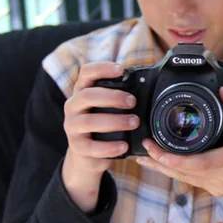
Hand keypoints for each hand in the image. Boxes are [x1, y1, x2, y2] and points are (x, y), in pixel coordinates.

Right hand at [61, 61, 138, 210]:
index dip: (102, 68)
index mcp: (83, 91)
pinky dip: (109, 147)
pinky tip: (124, 146)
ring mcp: (72, 126)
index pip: (87, 72)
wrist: (88, 154)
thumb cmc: (104, 124)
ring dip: (115, 121)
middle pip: (88, 95)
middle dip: (112, 97)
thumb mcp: (109, 106)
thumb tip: (150, 83)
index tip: (121, 69)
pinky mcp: (77, 147)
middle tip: (133, 101)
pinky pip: (91, 147)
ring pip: (89, 121)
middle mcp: (73, 106)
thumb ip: (122, 95)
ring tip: (134, 122)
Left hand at [136, 86, 222, 207]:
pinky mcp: (215, 190)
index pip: (201, 163)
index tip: (157, 150)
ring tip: (143, 156)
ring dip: (163, 168)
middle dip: (161, 161)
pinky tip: (160, 163)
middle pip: (186, 173)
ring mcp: (220, 186)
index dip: (176, 159)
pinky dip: (175, 171)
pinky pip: (191, 181)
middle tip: (144, 146)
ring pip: (185, 179)